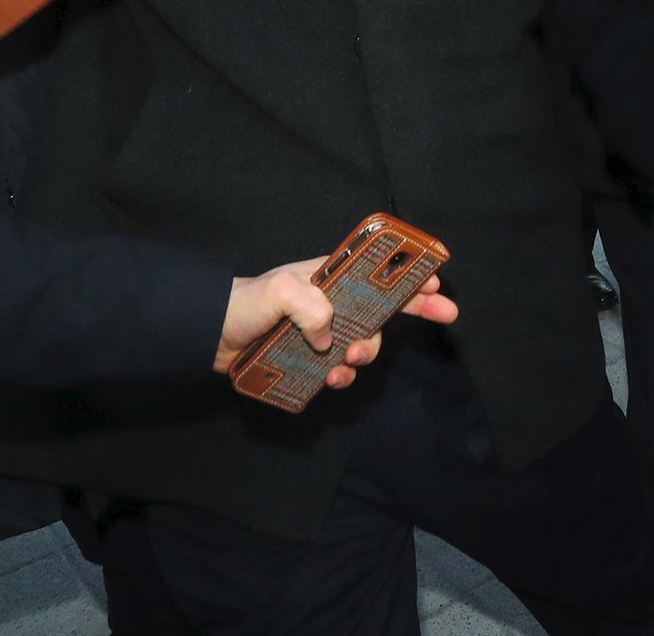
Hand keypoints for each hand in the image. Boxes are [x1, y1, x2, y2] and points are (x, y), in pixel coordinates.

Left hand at [213, 260, 458, 385]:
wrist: (209, 336)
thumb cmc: (243, 303)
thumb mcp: (279, 290)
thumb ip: (312, 306)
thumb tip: (330, 337)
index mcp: (329, 277)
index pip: (378, 273)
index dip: (410, 276)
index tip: (437, 282)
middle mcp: (331, 303)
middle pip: (382, 309)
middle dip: (410, 313)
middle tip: (443, 314)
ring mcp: (321, 332)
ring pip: (362, 344)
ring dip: (366, 354)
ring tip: (349, 362)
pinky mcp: (309, 359)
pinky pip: (339, 370)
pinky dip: (342, 377)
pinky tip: (332, 379)